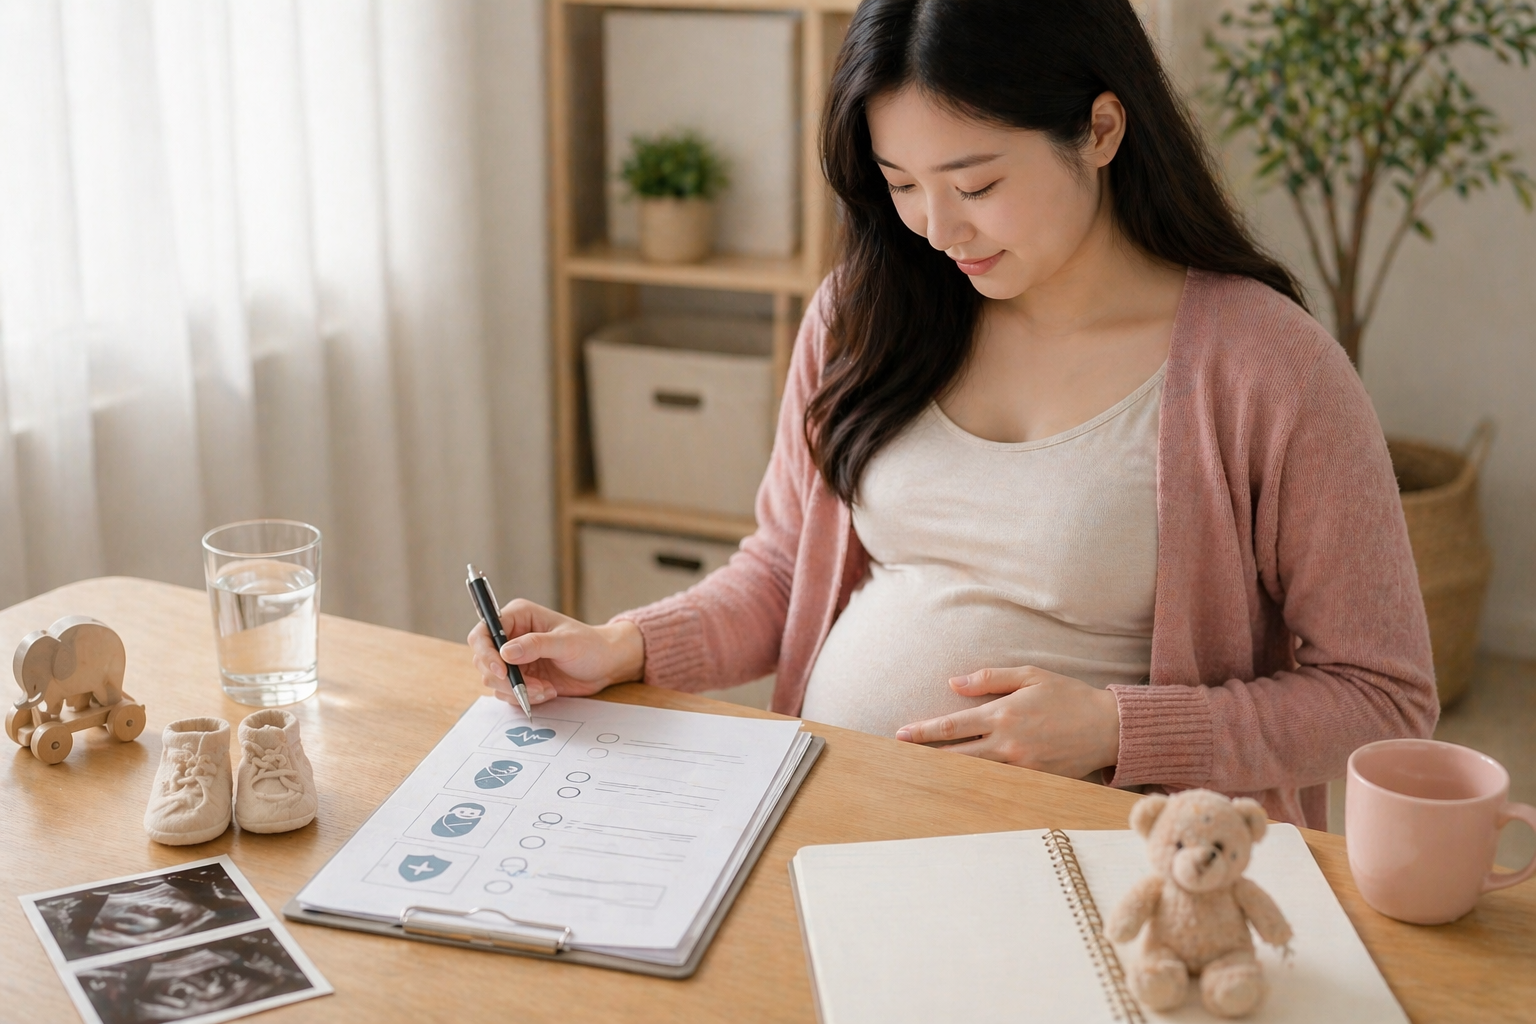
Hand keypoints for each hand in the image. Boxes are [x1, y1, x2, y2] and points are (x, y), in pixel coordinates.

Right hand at [467, 599, 644, 706]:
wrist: (605, 665)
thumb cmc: (591, 645)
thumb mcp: (566, 643)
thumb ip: (536, 645)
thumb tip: (506, 652)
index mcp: (518, 616)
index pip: (484, 632)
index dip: (486, 652)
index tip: (502, 671)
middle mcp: (511, 636)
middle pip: (483, 659)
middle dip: (505, 679)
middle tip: (532, 687)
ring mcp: (514, 658)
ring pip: (494, 680)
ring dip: (517, 690)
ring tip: (546, 689)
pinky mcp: (520, 677)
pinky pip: (506, 692)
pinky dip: (523, 697)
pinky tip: (547, 692)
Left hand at [894, 666, 1120, 779]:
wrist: (1109, 727)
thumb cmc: (1068, 696)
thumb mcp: (1030, 676)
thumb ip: (990, 678)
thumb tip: (954, 683)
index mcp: (1003, 714)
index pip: (953, 725)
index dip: (923, 731)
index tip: (901, 735)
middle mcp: (1008, 744)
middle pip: (956, 756)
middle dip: (927, 757)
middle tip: (901, 760)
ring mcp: (1021, 767)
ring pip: (974, 774)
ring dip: (948, 774)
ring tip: (923, 775)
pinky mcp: (1035, 782)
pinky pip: (1000, 786)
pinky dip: (979, 786)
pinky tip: (962, 788)